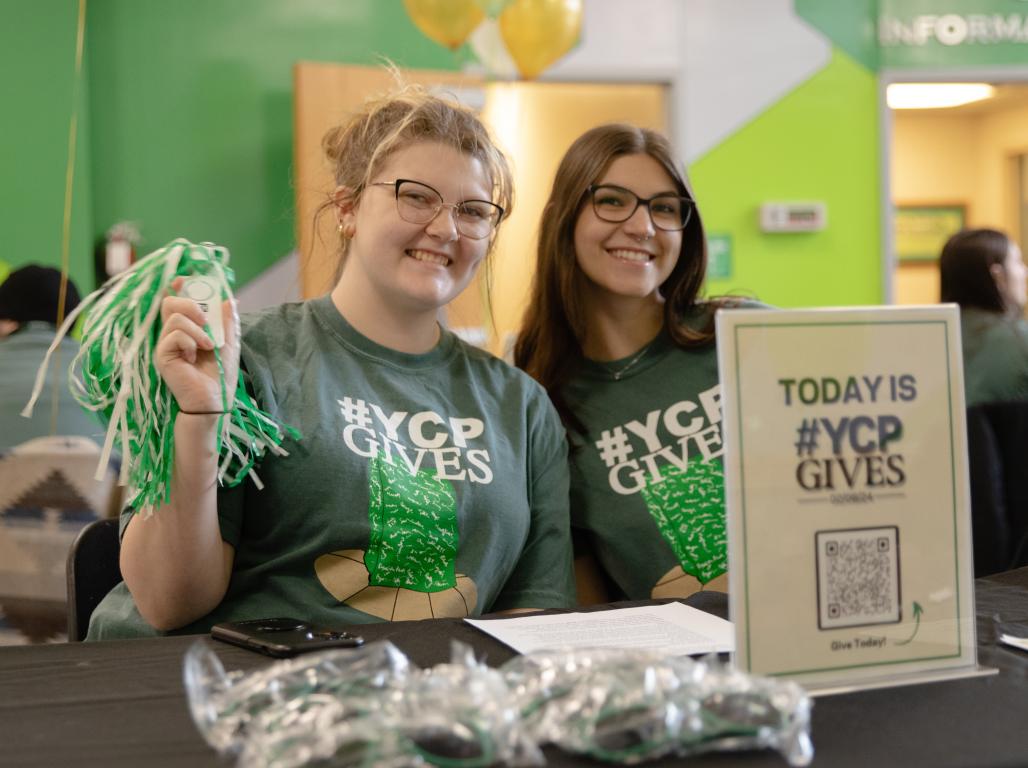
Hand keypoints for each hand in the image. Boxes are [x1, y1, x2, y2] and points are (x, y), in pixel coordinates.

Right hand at [154, 277, 239, 413]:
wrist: (215, 398)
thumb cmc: (220, 374)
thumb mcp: (229, 343)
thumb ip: (227, 321)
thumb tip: (230, 299)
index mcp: (187, 329)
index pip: (175, 301)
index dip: (178, 288)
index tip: (185, 280)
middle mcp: (173, 334)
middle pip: (169, 303)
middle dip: (190, 304)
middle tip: (206, 321)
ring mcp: (166, 344)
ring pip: (174, 318)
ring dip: (197, 330)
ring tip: (207, 346)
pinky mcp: (162, 355)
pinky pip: (173, 335)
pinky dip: (190, 342)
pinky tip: (194, 357)